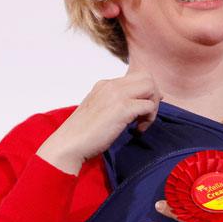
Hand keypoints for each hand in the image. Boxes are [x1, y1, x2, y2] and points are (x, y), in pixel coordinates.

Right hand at [36, 72, 161, 174]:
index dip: (146, 92)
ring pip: (151, 87)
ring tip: (142, 123)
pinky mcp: (122, 109)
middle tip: (146, 115)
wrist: (69, 144)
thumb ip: (115, 103)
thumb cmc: (83, 134)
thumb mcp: (100, 110)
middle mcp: (111, 85)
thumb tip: (137, 106)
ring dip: (153, 106)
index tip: (143, 109)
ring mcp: (116, 95)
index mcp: (105, 85)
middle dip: (153, 96)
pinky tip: (138, 130)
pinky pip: (148, 106)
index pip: (136, 76)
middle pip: (147, 77)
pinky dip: (149, 119)